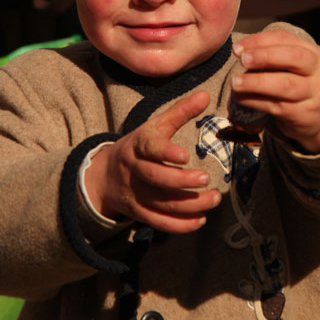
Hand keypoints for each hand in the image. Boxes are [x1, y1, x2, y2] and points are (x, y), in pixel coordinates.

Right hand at [85, 91, 220, 232]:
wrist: (105, 176)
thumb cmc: (140, 146)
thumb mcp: (155, 126)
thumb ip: (180, 111)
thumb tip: (205, 95)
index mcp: (138, 144)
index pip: (150, 147)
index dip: (166, 152)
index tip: (185, 155)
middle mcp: (134, 169)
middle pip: (155, 178)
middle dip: (181, 181)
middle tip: (205, 179)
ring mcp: (136, 193)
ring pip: (161, 202)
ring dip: (189, 205)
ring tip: (213, 199)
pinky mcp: (139, 212)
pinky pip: (159, 222)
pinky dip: (180, 224)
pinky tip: (200, 219)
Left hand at [231, 29, 319, 152]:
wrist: (313, 118)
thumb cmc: (293, 84)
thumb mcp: (286, 67)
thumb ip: (267, 56)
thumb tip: (239, 51)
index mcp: (310, 52)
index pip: (284, 38)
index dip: (259, 41)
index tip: (237, 48)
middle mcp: (317, 71)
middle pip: (294, 57)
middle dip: (265, 57)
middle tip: (242, 60)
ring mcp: (313, 94)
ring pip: (285, 85)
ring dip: (256, 82)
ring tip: (235, 82)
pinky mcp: (304, 114)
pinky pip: (277, 106)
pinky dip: (255, 100)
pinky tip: (240, 98)